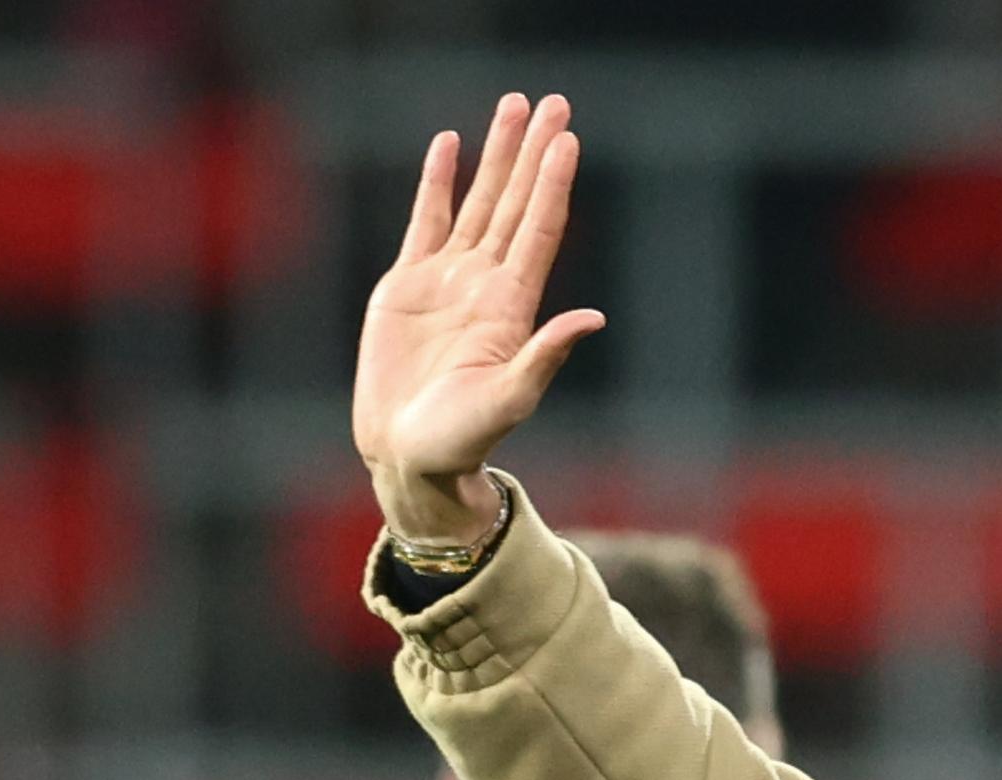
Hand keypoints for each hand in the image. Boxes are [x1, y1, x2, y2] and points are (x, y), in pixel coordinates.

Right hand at [353, 90, 606, 546]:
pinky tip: (450, 146)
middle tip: (553, 102)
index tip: (568, 139)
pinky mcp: (408, 284)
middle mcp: (487, 284)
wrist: (409, 455)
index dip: (553, 183)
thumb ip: (546, 356)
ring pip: (477, 202)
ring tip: (511, 107)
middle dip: (533, 152)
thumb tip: (593, 317)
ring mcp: (448, 280)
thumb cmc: (462, 440)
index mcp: (513, 307)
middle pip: (516, 203)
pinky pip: (427, 219)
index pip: (539, 229)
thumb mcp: (510, 399)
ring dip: (495, 156)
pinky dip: (438, 182)